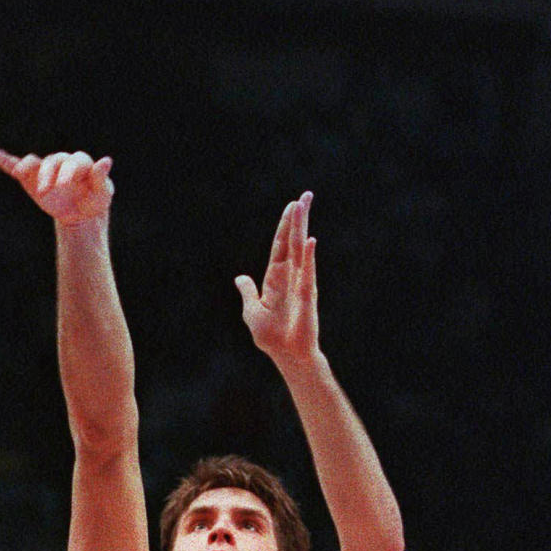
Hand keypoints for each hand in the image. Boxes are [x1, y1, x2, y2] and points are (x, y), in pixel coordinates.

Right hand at [0, 148, 113, 225]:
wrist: (80, 214)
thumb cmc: (94, 202)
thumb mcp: (102, 194)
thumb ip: (102, 179)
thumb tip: (106, 160)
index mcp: (79, 163)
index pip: (73, 161)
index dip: (67, 172)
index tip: (64, 186)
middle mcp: (61, 161)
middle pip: (53, 161)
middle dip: (48, 175)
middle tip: (47, 192)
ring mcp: (45, 169)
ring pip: (35, 163)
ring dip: (28, 169)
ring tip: (20, 173)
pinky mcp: (31, 178)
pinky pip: (16, 165)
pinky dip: (3, 160)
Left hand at [235, 192, 317, 364]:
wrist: (287, 355)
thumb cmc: (272, 336)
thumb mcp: (252, 311)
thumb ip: (248, 292)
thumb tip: (240, 277)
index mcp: (276, 278)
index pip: (281, 246)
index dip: (285, 225)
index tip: (292, 205)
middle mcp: (291, 276)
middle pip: (294, 241)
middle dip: (299, 218)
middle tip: (306, 195)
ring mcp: (301, 284)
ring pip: (301, 250)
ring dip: (302, 228)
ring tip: (305, 207)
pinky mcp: (306, 296)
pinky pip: (308, 273)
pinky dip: (309, 257)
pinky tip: (310, 241)